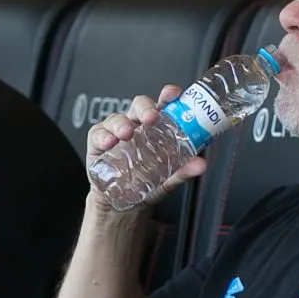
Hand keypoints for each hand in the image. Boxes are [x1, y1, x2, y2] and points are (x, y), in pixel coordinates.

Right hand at [84, 85, 207, 210]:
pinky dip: (103, 136)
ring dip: (121, 123)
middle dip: (145, 107)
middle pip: (139, 106)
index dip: (167, 96)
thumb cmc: (146, 184)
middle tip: (151, 118)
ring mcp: (115, 132)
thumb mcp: (167, 179)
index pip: (162, 105)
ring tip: (126, 133)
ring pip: (117, 118)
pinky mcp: (98, 143)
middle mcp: (136, 125)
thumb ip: (183, 171)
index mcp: (156, 128)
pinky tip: (109, 142)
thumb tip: (200, 165)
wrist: (123, 204)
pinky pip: (98, 134)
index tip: (173, 93)